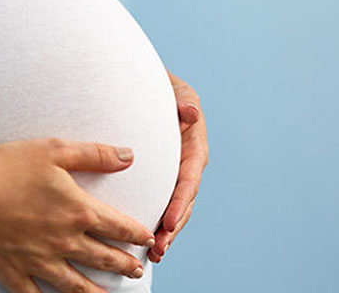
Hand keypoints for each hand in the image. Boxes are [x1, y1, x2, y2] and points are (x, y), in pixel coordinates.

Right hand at [0, 137, 157, 292]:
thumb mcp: (54, 150)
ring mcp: (40, 261)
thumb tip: (129, 156)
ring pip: (77, 285)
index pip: (118, 227)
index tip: (146, 239)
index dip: (136, 234)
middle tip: (136, 271)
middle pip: (104, 258)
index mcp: (78, 211)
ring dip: (98, 292)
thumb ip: (95, 154)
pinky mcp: (15, 272)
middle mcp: (64, 241)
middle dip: (124, 265)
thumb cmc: (6, 167)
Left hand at [148, 69, 207, 262]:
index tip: (170, 221)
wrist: (145, 85)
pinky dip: (157, 222)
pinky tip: (145, 244)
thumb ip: (183, 99)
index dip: (181, 201)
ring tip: (154, 254)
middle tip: (158, 248)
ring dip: (166, 231)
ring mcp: (176, 171)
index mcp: (194, 144)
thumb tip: (190, 112)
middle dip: (173, 226)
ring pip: (174, 206)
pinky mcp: (163, 177)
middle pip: (184, 200)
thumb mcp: (173, 87)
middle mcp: (188, 162)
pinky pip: (161, 201)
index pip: (189, 177)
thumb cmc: (159, 85)